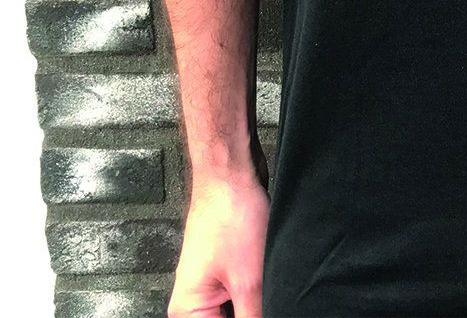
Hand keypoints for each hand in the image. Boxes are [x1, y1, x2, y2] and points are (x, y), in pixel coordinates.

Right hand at [168, 175, 269, 317]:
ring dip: (257, 303)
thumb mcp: (248, 280)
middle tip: (264, 293)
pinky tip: (269, 279)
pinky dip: (259, 291)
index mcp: (188, 313)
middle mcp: (194, 304)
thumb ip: (254, 316)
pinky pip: (243, 295)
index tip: (261, 308)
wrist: (232, 173)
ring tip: (263, 280)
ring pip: (237, 310)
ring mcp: (212, 285)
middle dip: (253, 311)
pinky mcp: (228, 270)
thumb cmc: (230, 216)